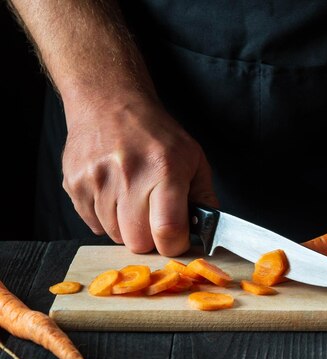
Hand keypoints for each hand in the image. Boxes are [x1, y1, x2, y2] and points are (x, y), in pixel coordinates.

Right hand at [61, 93, 217, 255]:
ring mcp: (96, 181)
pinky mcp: (74, 185)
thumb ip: (204, 197)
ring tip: (134, 200)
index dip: (175, 245)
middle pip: (137, 242)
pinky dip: (107, 219)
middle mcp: (128, 176)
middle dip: (151, 239)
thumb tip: (210, 231)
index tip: (178, 238)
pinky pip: (93, 225)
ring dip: (127, 228)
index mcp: (164, 170)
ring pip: (114, 236)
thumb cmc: (157, 134)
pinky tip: (115, 195)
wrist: (109, 103)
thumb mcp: (193, 158)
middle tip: (156, 219)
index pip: (168, 231)